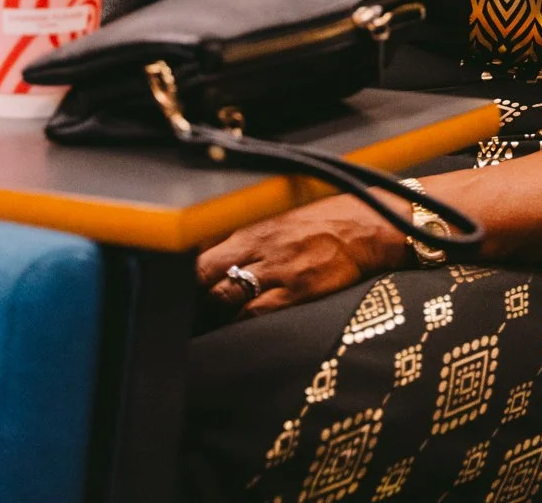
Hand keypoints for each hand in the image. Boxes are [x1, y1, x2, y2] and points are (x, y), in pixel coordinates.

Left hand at [196, 193, 407, 316]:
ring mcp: (275, 269)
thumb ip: (246, 227)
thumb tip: (212, 242)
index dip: (182, 267)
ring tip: (205, 324)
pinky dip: (239, 325)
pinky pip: (254, 314)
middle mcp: (258, 244)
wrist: (366, 226)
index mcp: (252, 223)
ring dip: (211, 312)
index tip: (175, 280)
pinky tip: (237, 330)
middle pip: (202, 273)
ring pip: (223, 296)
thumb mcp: (280, 212)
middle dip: (189, 293)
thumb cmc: (324, 218)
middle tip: (183, 309)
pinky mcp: (295, 291)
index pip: (200, 244)